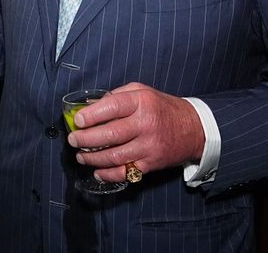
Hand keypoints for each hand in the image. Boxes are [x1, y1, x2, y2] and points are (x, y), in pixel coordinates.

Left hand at [67, 82, 205, 182]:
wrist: (194, 129)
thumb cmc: (163, 108)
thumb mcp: (142, 92)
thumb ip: (117, 96)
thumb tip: (90, 106)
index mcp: (141, 102)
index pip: (112, 107)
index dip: (91, 115)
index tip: (77, 120)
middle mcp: (145, 125)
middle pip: (110, 134)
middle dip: (85, 139)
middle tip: (73, 140)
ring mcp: (149, 146)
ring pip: (115, 156)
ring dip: (93, 158)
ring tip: (80, 155)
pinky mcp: (151, 164)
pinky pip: (125, 172)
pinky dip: (108, 174)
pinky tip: (97, 171)